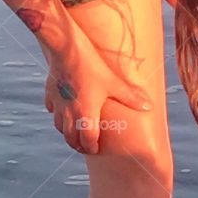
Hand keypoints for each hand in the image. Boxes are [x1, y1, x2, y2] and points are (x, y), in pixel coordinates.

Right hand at [38, 34, 149, 154]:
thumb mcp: (113, 82)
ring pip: (59, 127)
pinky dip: (57, 114)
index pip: (87, 141)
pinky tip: (64, 109)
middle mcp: (68, 114)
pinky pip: (51, 110)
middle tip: (87, 145)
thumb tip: (149, 107)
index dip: (92, 148)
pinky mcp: (49, 93)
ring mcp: (57, 104)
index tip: (96, 149)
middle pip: (71, 139)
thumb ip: (130, 97)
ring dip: (68, 132)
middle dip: (79, 145)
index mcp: (85, 115)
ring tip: (76, 131)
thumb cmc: (90, 66)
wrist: (65, 48)